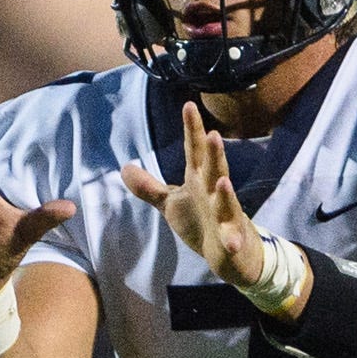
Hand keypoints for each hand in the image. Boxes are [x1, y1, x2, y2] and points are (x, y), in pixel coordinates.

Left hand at [121, 104, 271, 293]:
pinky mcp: (231, 238)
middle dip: (215, 153)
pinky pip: (232, 239)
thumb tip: (124, 167)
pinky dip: (232, 240)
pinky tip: (231, 242)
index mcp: (199, 180)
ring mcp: (225, 215)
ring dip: (226, 192)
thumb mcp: (172, 203)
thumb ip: (150, 187)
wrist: (231, 252)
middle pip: (214, 170)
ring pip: (226, 202)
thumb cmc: (201, 221)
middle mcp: (214, 192)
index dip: (192, 129)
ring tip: (223, 180)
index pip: (196, 151)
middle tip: (213, 134)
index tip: (189, 105)